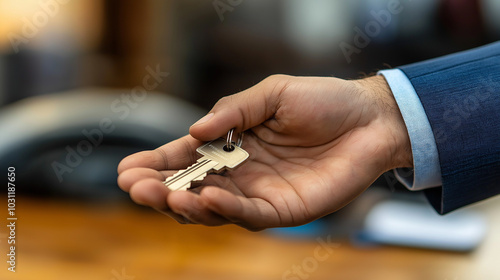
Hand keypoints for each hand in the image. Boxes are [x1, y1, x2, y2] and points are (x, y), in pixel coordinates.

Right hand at [117, 75, 411, 230]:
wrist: (368, 118)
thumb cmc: (321, 101)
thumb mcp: (270, 94)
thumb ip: (232, 112)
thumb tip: (194, 130)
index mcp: (231, 144)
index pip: (186, 158)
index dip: (156, 164)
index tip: (125, 169)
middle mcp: (239, 173)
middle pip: (191, 188)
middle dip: (160, 189)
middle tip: (134, 186)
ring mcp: (259, 195)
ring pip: (213, 208)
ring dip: (185, 203)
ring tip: (163, 193)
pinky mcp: (283, 211)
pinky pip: (249, 215)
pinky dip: (226, 210)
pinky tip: (207, 198)